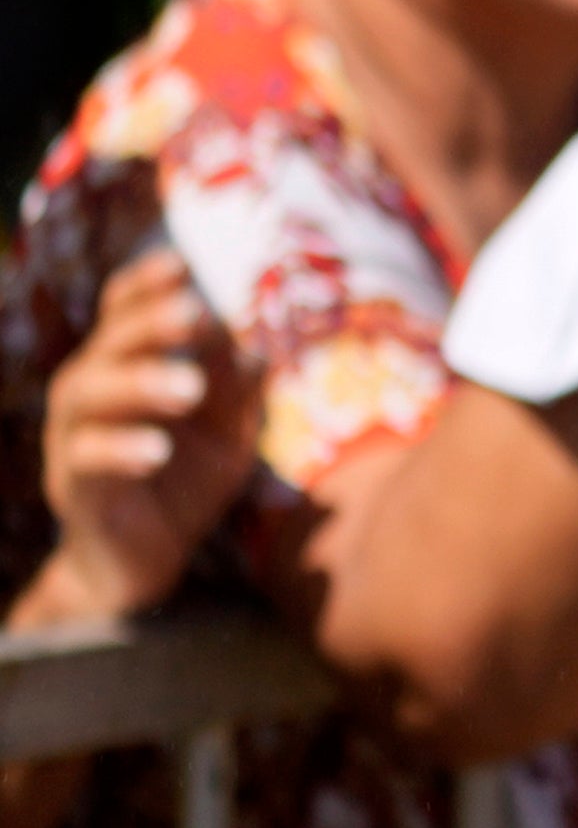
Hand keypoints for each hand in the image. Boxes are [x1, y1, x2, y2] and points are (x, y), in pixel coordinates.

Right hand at [28, 238, 255, 621]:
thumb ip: (239, 394)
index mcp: (125, 370)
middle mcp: (90, 397)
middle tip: (197, 315)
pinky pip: (84, 460)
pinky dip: (119, 450)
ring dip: (138, 384)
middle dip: (150, 325)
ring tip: (189, 388)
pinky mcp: (72, 490)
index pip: (120, 314)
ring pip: (86, 396)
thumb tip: (254, 350)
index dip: (143, 287)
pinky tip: (155, 451)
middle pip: (105, 347)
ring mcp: (73, 441)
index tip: (180, 264)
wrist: (148, 562)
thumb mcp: (229, 435)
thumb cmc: (185, 483)